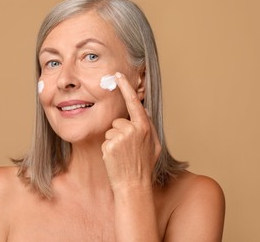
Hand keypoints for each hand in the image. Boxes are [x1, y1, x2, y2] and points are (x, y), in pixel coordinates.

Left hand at [101, 72, 160, 191]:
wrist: (133, 184)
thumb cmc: (144, 164)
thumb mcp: (154, 145)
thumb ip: (149, 125)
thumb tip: (142, 109)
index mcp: (144, 126)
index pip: (134, 102)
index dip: (126, 87)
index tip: (118, 75)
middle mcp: (133, 129)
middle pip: (119, 121)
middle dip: (120, 131)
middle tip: (127, 148)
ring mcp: (120, 137)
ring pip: (111, 130)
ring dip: (113, 140)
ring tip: (122, 154)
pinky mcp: (109, 145)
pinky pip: (105, 140)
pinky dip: (108, 148)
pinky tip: (115, 158)